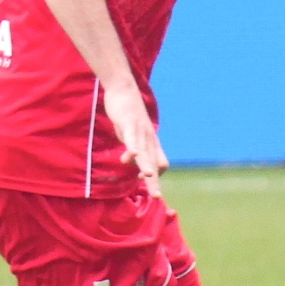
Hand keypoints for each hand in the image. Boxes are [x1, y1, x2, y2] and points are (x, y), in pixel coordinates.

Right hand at [104, 82, 166, 196]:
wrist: (124, 88)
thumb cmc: (127, 113)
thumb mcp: (130, 133)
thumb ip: (131, 146)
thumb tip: (128, 159)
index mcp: (151, 142)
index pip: (160, 163)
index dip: (154, 174)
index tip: (142, 181)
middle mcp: (149, 138)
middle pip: (154, 162)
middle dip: (153, 181)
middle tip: (156, 197)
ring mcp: (139, 130)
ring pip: (143, 151)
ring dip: (145, 165)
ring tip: (147, 177)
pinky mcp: (128, 122)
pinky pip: (131, 137)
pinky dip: (132, 146)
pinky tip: (132, 155)